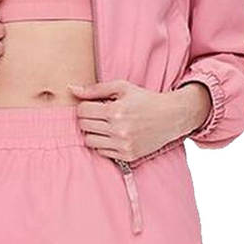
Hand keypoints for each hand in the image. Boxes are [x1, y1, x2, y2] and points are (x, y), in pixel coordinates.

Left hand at [68, 79, 211, 161]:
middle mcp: (118, 129)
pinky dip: (103, 144)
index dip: (84, 106)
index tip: (93, 105)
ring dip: (93, 132)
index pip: (82, 111)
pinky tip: (112, 136)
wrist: (171, 117)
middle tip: (98, 115)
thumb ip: (95, 89)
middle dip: (88, 119)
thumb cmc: (145, 99)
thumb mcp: (123, 87)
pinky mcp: (127, 156)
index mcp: (115, 110)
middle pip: (83, 126)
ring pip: (89, 141)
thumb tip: (71, 89)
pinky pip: (101, 152)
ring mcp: (123, 145)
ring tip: (104, 126)